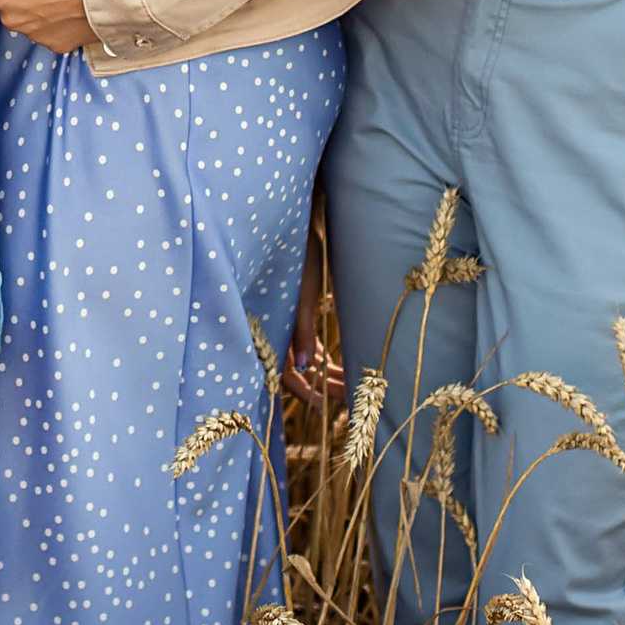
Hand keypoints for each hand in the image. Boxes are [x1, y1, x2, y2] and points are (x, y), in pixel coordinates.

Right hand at [285, 196, 343, 403]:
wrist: (297, 219)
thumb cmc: (298, 252)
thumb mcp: (304, 292)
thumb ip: (302, 330)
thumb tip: (305, 369)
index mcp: (270, 327)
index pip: (287, 376)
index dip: (309, 394)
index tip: (333, 405)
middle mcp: (275, 330)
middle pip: (298, 374)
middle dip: (324, 388)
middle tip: (353, 399)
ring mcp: (285, 324)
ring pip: (306, 363)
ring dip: (327, 376)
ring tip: (354, 387)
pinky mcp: (295, 314)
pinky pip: (308, 347)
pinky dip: (323, 360)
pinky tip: (341, 367)